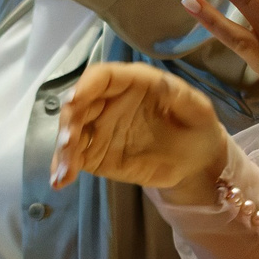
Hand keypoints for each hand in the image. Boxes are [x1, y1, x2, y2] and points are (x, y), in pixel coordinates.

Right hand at [49, 61, 228, 202]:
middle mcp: (109, 101)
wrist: (196, 162)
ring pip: (72, 133)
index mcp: (132, 83)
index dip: (86, 86)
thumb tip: (158, 83)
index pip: (102, 77)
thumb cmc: (197, 127)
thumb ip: (179, 96)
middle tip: (69, 144)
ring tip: (65, 171)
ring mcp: (100, 128)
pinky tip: (60, 181)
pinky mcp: (96, 154)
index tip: (75, 101)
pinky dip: (65, 168)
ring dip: (64, 149)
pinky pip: (76, 158)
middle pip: (79, 105)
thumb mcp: (197, 109)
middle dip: (69, 122)